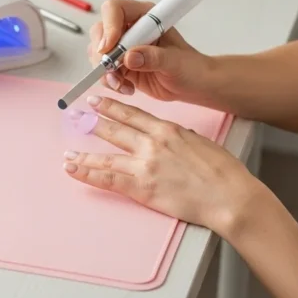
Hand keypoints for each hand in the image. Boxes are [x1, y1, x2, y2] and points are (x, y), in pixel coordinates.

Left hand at [62, 95, 254, 234]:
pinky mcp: (142, 187)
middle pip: (115, 130)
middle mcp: (152, 143)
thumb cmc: (223, 172)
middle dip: (93, 122)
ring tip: (68, 153)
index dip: (112, 107)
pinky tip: (74, 171)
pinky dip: (88, 174)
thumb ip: (181, 138)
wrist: (229, 195)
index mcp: (168, 130)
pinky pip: (107, 179)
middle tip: (78, 117)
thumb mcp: (201, 143)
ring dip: (83, 154)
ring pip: (106, 155)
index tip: (98, 101)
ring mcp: (145, 165)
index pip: (132, 114)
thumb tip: (172, 137)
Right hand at [88, 0, 210, 101]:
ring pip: (97, 52)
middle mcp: (130, 28)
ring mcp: (123, 46)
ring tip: (122, 84)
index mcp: (145, 17)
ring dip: (104, 71)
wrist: (192, 84)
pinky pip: (102, 70)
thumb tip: (129, 56)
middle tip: (112, 70)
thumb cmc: (189, 67)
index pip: (115, 9)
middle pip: (100, 31)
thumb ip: (153, 57)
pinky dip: (109, 81)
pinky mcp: (119, 64)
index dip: (109, 26)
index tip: (110, 48)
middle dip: (102, 53)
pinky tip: (127, 88)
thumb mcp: (175, 62)